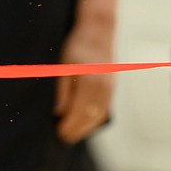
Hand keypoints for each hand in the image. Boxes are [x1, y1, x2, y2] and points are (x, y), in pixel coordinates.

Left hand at [53, 25, 113, 142]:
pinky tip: (83, 124)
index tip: (58, 133)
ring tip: (71, 134)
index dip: (69, 125)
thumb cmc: (76, 47)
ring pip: (100, 115)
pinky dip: (94, 120)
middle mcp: (104, 86)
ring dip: (86, 127)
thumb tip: (59, 112)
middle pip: (91, 116)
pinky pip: (105, 109)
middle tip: (63, 138)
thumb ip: (62, 89)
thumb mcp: (62, 65)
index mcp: (90, 80)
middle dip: (77, 129)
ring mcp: (110, 87)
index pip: (80, 111)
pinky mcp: (112, 88)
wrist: (98, 32)